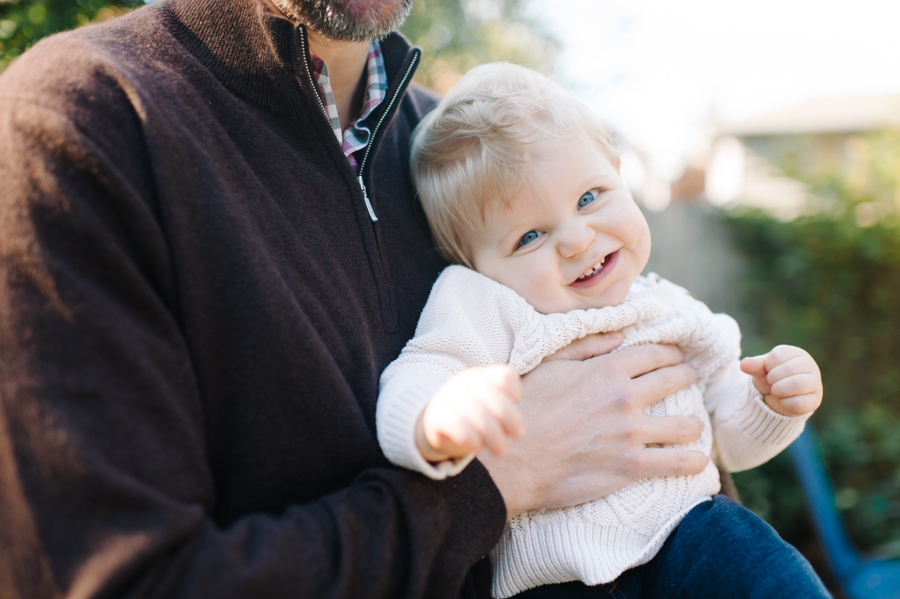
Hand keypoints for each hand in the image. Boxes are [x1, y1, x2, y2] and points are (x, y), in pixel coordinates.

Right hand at [416, 365, 524, 462]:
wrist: (438, 425)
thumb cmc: (474, 418)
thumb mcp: (492, 410)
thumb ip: (505, 412)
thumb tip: (518, 430)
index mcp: (483, 376)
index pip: (505, 376)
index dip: (515, 393)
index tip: (516, 407)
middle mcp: (464, 381)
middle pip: (493, 396)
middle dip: (510, 418)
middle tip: (518, 435)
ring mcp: (448, 396)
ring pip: (477, 412)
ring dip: (493, 435)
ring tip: (501, 451)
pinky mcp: (436, 415)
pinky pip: (457, 425)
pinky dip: (471, 438)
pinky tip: (477, 448)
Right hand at [479, 333, 706, 519]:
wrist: (515, 460)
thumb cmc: (527, 410)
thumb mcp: (549, 366)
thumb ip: (586, 347)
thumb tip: (618, 336)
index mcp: (606, 370)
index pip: (655, 354)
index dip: (671, 354)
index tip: (676, 357)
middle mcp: (625, 398)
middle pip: (675, 381)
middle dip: (686, 377)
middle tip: (690, 380)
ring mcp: (631, 434)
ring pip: (685, 425)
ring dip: (693, 424)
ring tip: (692, 426)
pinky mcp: (631, 466)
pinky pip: (679, 462)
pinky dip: (693, 461)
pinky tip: (696, 460)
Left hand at [740, 345, 822, 416]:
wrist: (779, 398)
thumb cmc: (771, 378)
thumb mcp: (761, 370)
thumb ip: (754, 366)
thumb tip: (743, 364)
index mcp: (796, 353)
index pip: (777, 356)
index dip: (767, 366)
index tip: (769, 371)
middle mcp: (809, 365)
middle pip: (789, 369)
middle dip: (772, 379)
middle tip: (771, 383)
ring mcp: (815, 382)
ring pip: (797, 384)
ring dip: (779, 390)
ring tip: (776, 391)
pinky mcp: (815, 400)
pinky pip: (799, 402)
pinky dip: (784, 402)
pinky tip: (783, 400)